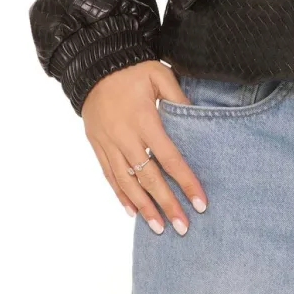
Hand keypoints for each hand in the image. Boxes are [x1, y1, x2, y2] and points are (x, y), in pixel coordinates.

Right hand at [80, 60, 207, 235]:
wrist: (93, 65)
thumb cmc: (132, 70)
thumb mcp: (160, 75)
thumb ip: (179, 98)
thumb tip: (199, 120)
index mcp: (145, 120)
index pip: (170, 158)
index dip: (186, 182)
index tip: (200, 203)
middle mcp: (125, 137)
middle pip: (149, 178)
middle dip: (167, 204)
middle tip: (183, 227)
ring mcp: (109, 143)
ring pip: (127, 182)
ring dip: (144, 207)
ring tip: (159, 228)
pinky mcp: (97, 145)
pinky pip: (109, 175)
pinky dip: (121, 195)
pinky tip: (132, 211)